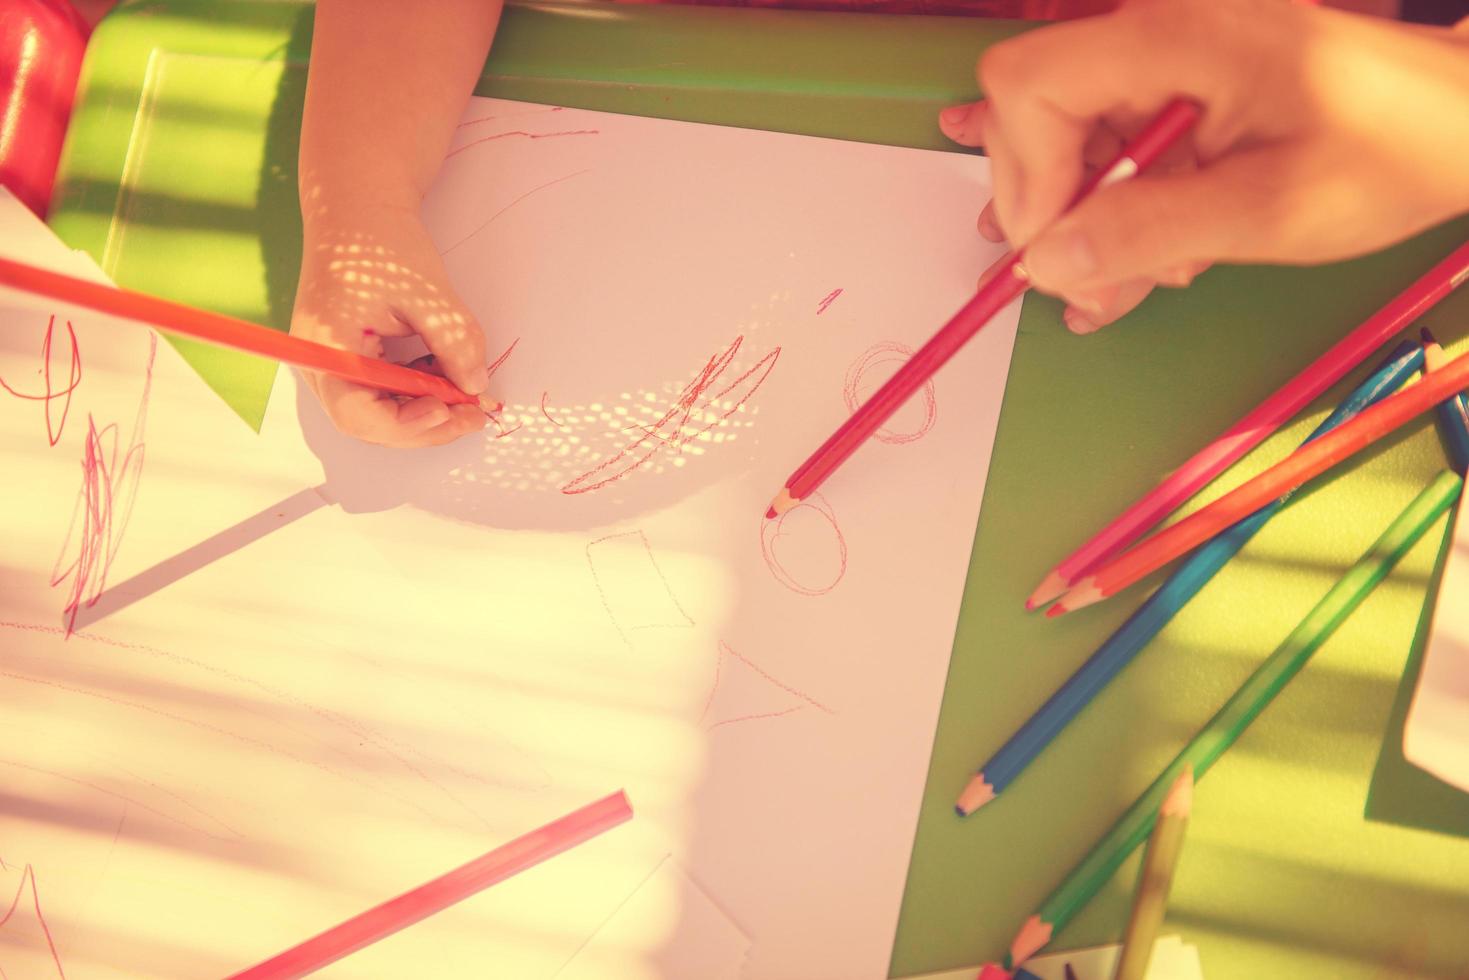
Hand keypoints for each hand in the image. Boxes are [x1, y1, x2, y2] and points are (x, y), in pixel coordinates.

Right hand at [291, 200, 491, 446]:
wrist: (358, 207)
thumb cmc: (382, 241)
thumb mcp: (427, 291)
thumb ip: (454, 342)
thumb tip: (477, 388)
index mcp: (324, 345)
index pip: (358, 413)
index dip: (406, 424)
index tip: (450, 409)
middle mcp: (319, 363)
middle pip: (369, 422)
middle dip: (426, 426)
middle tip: (476, 415)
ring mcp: (331, 364)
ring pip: (378, 411)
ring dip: (425, 411)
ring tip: (468, 395)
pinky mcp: (348, 359)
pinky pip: (381, 391)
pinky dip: (416, 391)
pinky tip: (445, 373)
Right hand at [939, 0, 1468, 333]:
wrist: (1465, 123)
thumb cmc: (1392, 153)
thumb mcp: (1268, 211)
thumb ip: (1146, 232)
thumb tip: (1044, 261)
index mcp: (1175, 34)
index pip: (1028, 83)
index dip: (1025, 173)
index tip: (1058, 247)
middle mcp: (1158, 29)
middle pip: (1032, 110)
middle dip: (1049, 206)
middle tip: (1090, 283)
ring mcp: (1166, 54)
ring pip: (1067, 138)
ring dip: (1088, 217)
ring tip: (1145, 273)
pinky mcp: (1179, 82)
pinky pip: (1112, 143)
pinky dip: (1120, 204)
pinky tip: (1155, 248)